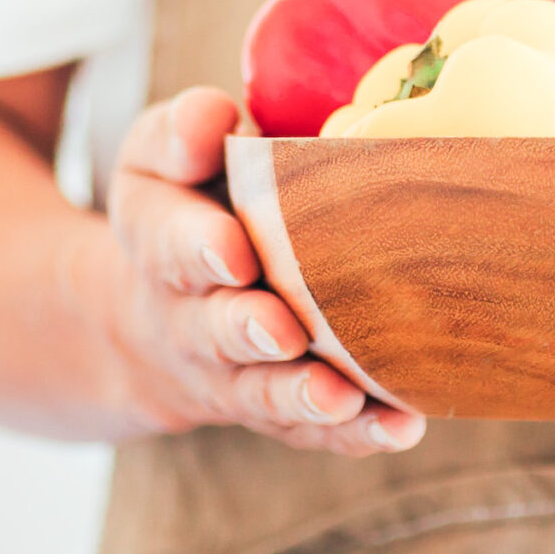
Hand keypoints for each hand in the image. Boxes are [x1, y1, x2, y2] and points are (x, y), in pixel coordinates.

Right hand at [101, 87, 426, 456]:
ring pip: (263, 393)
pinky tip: (400, 426)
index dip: (198, 248)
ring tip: (343, 397)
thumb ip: (184, 131)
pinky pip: (310, 430)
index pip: (169, 244)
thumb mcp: (162, 158)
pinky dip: (353, 433)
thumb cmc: (184, 209)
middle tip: (283, 329)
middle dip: (248, 330)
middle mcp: (189, 319)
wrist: (154, 317)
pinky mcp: (277, 408)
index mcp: (158, 241)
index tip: (233, 250)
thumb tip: (214, 120)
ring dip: (303, 396)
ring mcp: (234, 373)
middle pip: (215, 332)